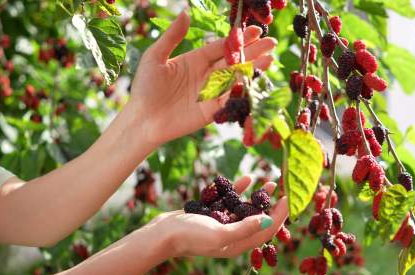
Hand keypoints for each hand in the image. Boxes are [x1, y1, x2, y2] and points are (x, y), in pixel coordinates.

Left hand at [128, 11, 276, 146]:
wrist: (143, 120)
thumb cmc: (145, 88)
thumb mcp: (155, 57)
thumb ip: (172, 36)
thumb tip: (185, 12)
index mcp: (195, 59)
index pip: (222, 46)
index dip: (238, 39)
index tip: (256, 30)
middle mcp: (207, 74)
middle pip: (234, 60)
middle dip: (253, 50)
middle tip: (272, 41)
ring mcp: (211, 92)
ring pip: (236, 77)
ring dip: (253, 68)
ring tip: (270, 58)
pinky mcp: (214, 110)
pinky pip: (231, 98)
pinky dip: (243, 90)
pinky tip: (256, 80)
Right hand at [149, 175, 287, 257]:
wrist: (161, 234)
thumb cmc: (190, 236)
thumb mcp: (220, 233)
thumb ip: (245, 228)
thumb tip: (269, 221)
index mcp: (238, 244)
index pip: (267, 230)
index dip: (281, 215)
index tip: (290, 199)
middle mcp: (232, 236)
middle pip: (259, 219)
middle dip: (273, 204)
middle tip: (284, 188)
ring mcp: (221, 225)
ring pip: (246, 208)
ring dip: (259, 195)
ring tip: (270, 180)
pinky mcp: (211, 214)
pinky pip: (230, 201)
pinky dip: (239, 190)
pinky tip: (247, 179)